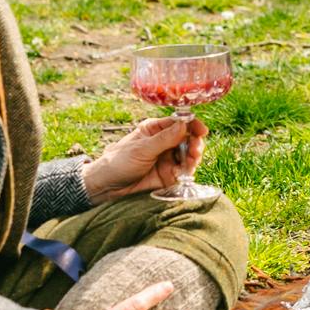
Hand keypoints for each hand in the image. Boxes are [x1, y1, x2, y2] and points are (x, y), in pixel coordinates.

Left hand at [85, 115, 202, 198]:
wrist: (107, 186)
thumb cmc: (118, 162)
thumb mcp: (142, 149)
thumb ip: (165, 138)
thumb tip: (185, 124)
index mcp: (155, 129)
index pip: (179, 123)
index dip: (192, 125)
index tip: (202, 131)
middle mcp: (164, 142)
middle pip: (188, 139)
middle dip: (195, 144)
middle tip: (195, 151)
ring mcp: (167, 158)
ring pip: (189, 155)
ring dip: (193, 158)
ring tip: (191, 163)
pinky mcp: (169, 175)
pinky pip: (184, 171)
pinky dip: (187, 172)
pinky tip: (183, 174)